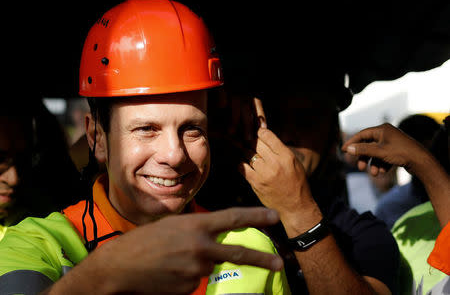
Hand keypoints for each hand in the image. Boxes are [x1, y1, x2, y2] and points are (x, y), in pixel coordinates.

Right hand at [69, 207, 282, 294]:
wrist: (120, 267)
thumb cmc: (144, 240)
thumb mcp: (173, 225)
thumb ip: (197, 229)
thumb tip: (213, 235)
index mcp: (196, 226)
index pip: (233, 218)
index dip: (256, 216)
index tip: (274, 217)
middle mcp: (200, 248)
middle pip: (237, 253)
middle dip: (261, 259)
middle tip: (278, 263)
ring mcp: (195, 270)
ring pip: (210, 267)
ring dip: (201, 263)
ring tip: (175, 259)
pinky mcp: (189, 288)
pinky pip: (196, 281)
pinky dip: (189, 275)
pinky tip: (170, 271)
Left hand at [238, 127, 316, 219]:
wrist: (295, 206)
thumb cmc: (297, 183)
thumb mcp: (295, 163)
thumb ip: (281, 150)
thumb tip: (266, 138)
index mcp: (286, 156)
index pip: (268, 136)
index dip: (260, 132)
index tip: (258, 133)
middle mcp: (275, 163)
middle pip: (256, 143)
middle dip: (252, 141)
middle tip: (249, 141)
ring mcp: (264, 173)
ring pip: (248, 154)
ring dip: (246, 152)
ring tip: (247, 152)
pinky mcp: (256, 183)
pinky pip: (243, 167)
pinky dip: (242, 164)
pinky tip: (245, 164)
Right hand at [341, 123, 428, 175]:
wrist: (421, 161)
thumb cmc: (401, 153)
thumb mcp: (379, 151)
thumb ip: (362, 149)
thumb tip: (348, 148)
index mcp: (382, 129)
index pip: (362, 134)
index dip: (352, 142)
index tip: (343, 150)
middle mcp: (386, 134)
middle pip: (368, 145)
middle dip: (364, 157)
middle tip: (360, 167)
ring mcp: (392, 142)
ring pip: (376, 153)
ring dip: (373, 163)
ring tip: (374, 173)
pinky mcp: (396, 151)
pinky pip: (384, 157)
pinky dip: (381, 164)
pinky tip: (382, 172)